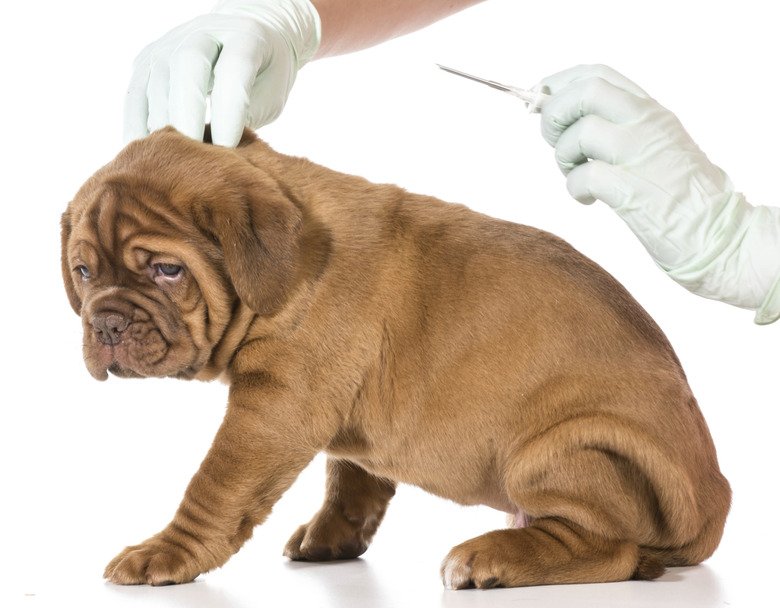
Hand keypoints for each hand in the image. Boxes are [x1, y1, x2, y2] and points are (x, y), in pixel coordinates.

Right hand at [124, 0, 319, 146]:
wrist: (242, 38)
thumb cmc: (264, 76)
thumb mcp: (271, 95)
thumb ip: (249, 118)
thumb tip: (220, 160)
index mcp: (245, 37)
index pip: (234, 71)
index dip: (228, 112)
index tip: (227, 149)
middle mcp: (203, 33)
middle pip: (188, 68)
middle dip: (188, 116)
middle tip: (192, 159)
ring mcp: (169, 44)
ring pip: (157, 83)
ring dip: (161, 127)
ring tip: (170, 164)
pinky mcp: (146, 60)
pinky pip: (135, 96)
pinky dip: (137, 127)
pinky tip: (143, 154)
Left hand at [537, 64, 779, 322]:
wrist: (719, 235)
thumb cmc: (680, 196)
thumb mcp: (654, 146)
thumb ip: (618, 129)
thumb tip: (566, 123)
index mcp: (651, 111)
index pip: (597, 74)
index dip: (560, 83)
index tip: (542, 100)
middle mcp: (647, 124)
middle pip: (585, 92)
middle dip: (555, 113)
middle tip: (554, 140)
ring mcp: (641, 155)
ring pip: (581, 132)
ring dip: (563, 156)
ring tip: (573, 175)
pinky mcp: (632, 191)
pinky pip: (584, 176)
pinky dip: (574, 188)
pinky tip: (587, 200)